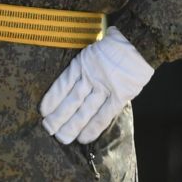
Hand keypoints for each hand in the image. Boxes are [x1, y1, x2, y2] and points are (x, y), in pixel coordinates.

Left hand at [38, 27, 151, 144]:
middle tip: (48, 129)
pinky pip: (104, 114)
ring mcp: (105, 87)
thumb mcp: (92, 52)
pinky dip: (94, 127)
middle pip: (72, 100)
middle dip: (59, 116)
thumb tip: (70, 84)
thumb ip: (83, 67)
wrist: (138, 43)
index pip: (63, 84)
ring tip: (61, 138)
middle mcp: (90, 77)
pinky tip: (83, 138)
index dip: (52, 98)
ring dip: (73, 125)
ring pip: (85, 109)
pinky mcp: (119, 95)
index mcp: (81, 64)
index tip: (43, 111)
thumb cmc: (115, 46)